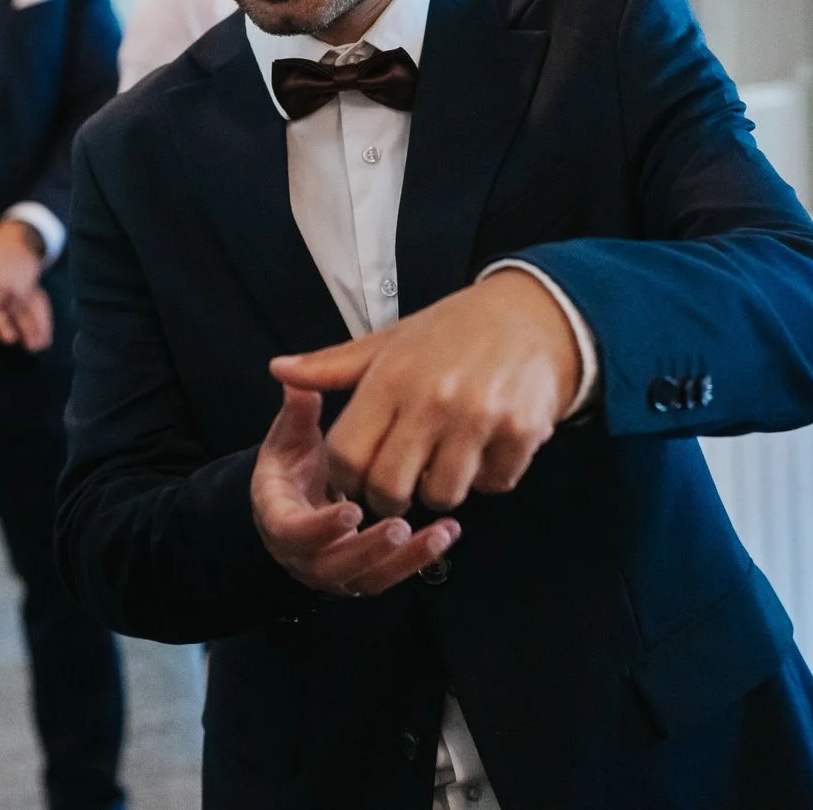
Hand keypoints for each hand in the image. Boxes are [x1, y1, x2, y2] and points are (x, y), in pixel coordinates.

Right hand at [251, 385, 456, 597]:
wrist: (298, 494)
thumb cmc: (294, 462)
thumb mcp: (290, 435)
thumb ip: (297, 414)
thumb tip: (294, 383)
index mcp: (278, 517)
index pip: (291, 532)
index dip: (320, 527)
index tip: (352, 510)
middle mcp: (301, 554)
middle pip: (331, 566)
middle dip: (368, 550)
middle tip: (399, 527)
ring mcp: (333, 569)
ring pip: (366, 580)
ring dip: (403, 560)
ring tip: (437, 534)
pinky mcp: (360, 574)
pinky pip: (387, 576)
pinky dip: (416, 559)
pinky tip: (444, 535)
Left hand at [269, 266, 578, 517]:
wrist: (533, 314)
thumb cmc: (453, 331)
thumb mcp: (388, 342)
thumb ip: (332, 366)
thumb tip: (278, 371)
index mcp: (392, 377)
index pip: (346, 455)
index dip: (346, 476)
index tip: (358, 474)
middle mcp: (432, 399)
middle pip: (390, 488)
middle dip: (390, 497)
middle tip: (400, 481)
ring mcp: (479, 418)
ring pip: (442, 496)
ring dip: (440, 487)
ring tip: (445, 458)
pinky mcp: (520, 432)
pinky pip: (492, 486)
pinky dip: (487, 478)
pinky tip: (485, 448)